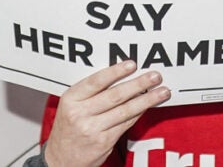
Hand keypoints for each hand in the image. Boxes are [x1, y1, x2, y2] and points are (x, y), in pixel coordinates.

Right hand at [44, 61, 170, 166]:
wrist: (60, 159)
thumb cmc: (68, 128)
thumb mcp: (70, 105)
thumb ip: (89, 92)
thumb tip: (119, 75)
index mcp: (71, 99)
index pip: (96, 81)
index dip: (116, 72)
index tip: (132, 64)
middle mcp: (80, 114)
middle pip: (115, 95)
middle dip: (138, 84)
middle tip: (155, 76)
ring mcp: (93, 129)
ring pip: (125, 111)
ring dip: (146, 100)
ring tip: (161, 92)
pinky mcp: (104, 142)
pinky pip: (126, 124)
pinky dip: (139, 113)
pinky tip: (148, 106)